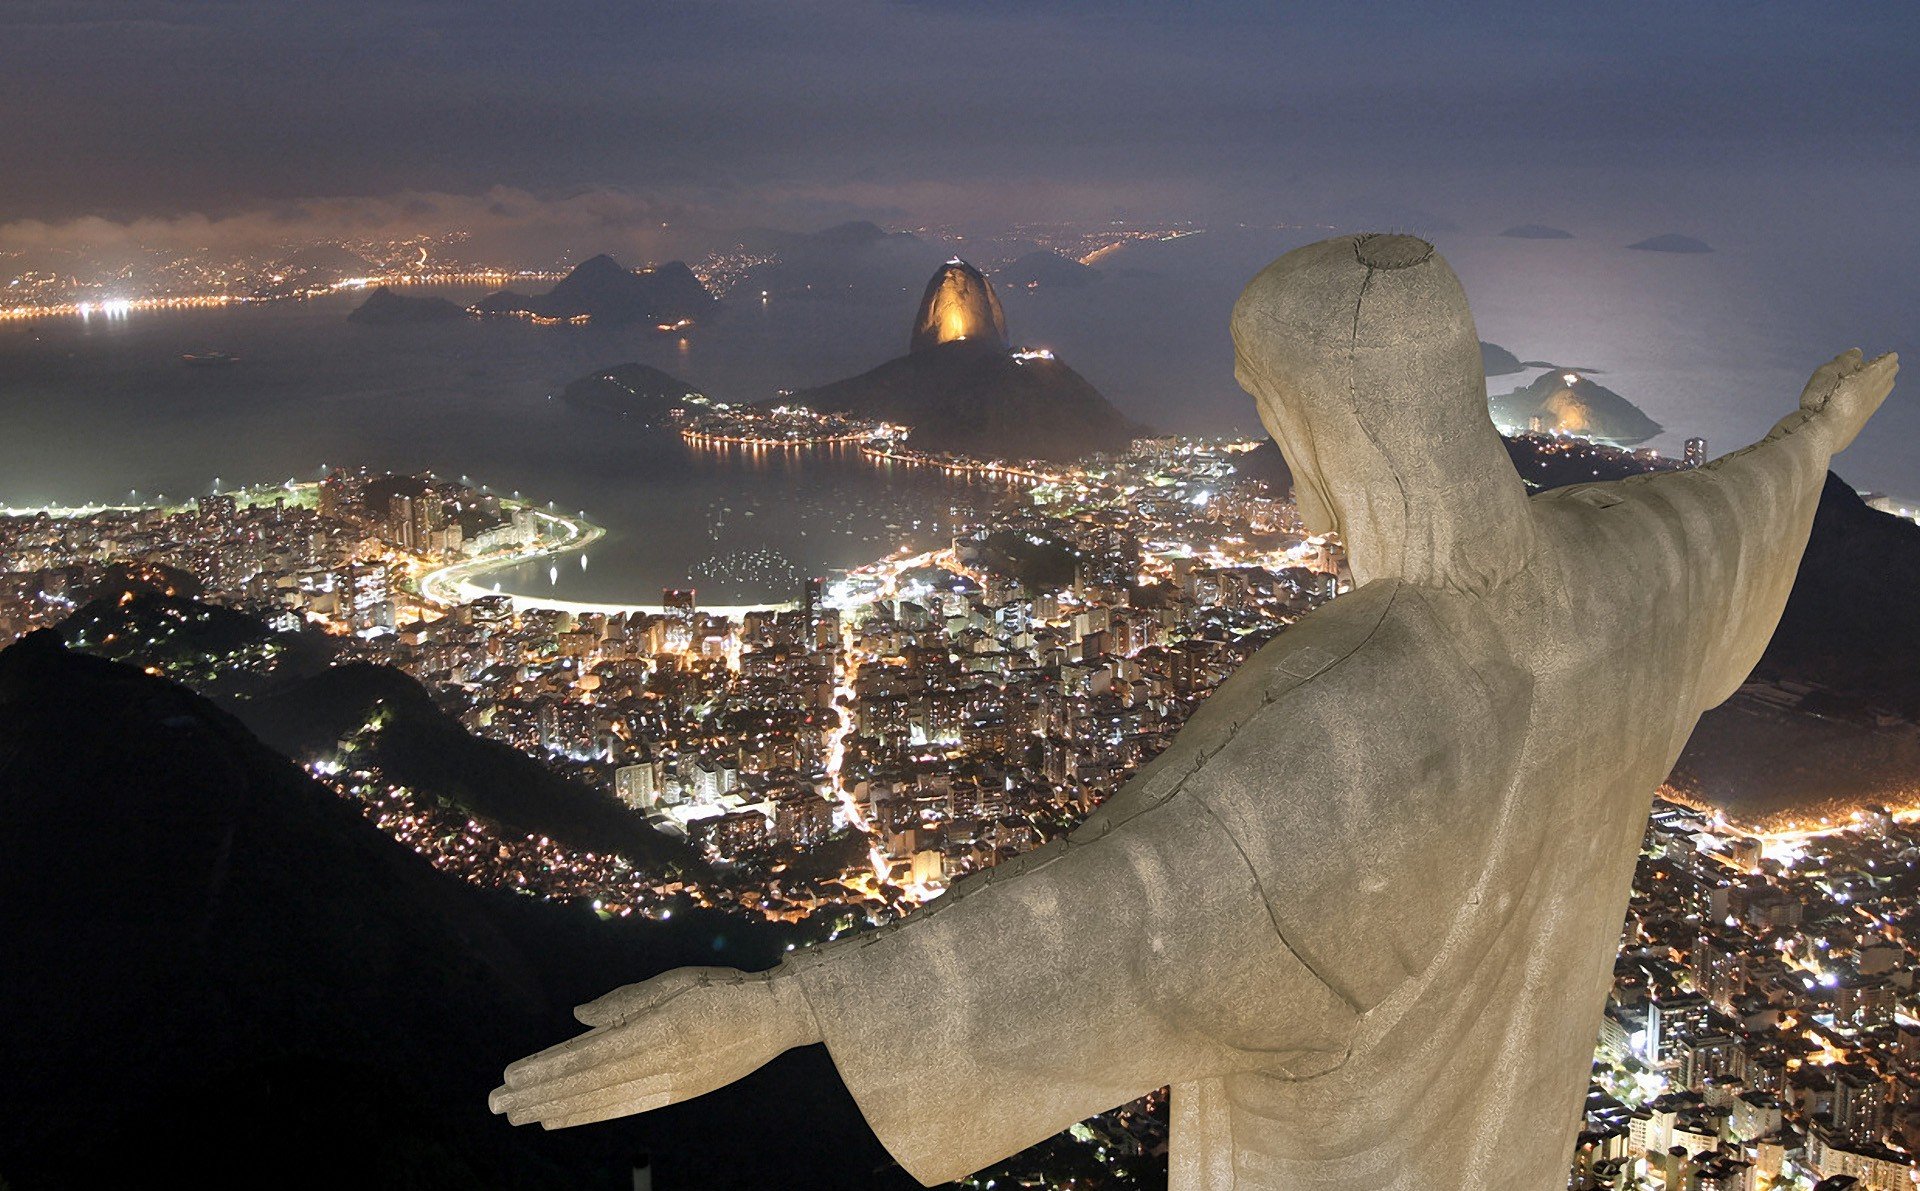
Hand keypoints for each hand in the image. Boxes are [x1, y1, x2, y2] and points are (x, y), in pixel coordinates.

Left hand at [488, 966, 819, 1129]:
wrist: (778, 1017)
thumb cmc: (724, 989)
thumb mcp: (674, 982)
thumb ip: (625, 1001)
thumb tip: (577, 1017)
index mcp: (656, 1029)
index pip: (588, 1054)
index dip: (547, 1068)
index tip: (511, 1076)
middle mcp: (658, 1062)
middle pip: (586, 1083)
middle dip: (538, 1094)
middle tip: (497, 1102)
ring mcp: (669, 1083)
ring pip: (600, 1100)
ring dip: (555, 1108)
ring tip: (519, 1113)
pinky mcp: (678, 1094)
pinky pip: (624, 1108)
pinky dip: (588, 1114)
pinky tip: (561, 1117)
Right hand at [1801, 348, 1898, 451]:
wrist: (1818, 434)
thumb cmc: (1820, 401)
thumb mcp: (1827, 373)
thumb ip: (1844, 361)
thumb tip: (1859, 353)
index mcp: (1865, 380)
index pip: (1882, 366)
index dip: (1887, 360)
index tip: (1893, 355)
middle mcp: (1871, 395)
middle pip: (1884, 380)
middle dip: (1889, 371)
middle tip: (1894, 364)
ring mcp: (1866, 411)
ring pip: (1881, 394)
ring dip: (1886, 384)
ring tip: (1889, 379)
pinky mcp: (1859, 424)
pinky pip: (1874, 405)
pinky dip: (1879, 396)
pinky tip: (1876, 397)